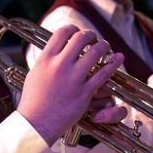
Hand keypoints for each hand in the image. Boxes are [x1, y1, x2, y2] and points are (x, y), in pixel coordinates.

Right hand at [18, 25, 123, 143]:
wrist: (37, 123)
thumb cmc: (34, 101)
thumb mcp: (35, 74)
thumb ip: (46, 60)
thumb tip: (54, 48)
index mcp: (45, 60)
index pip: (62, 33)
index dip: (73, 29)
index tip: (78, 32)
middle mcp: (59, 66)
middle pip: (80, 38)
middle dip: (90, 35)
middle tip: (93, 39)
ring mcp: (73, 79)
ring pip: (95, 52)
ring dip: (103, 46)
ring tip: (105, 47)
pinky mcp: (84, 92)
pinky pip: (104, 73)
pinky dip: (113, 63)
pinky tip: (118, 58)